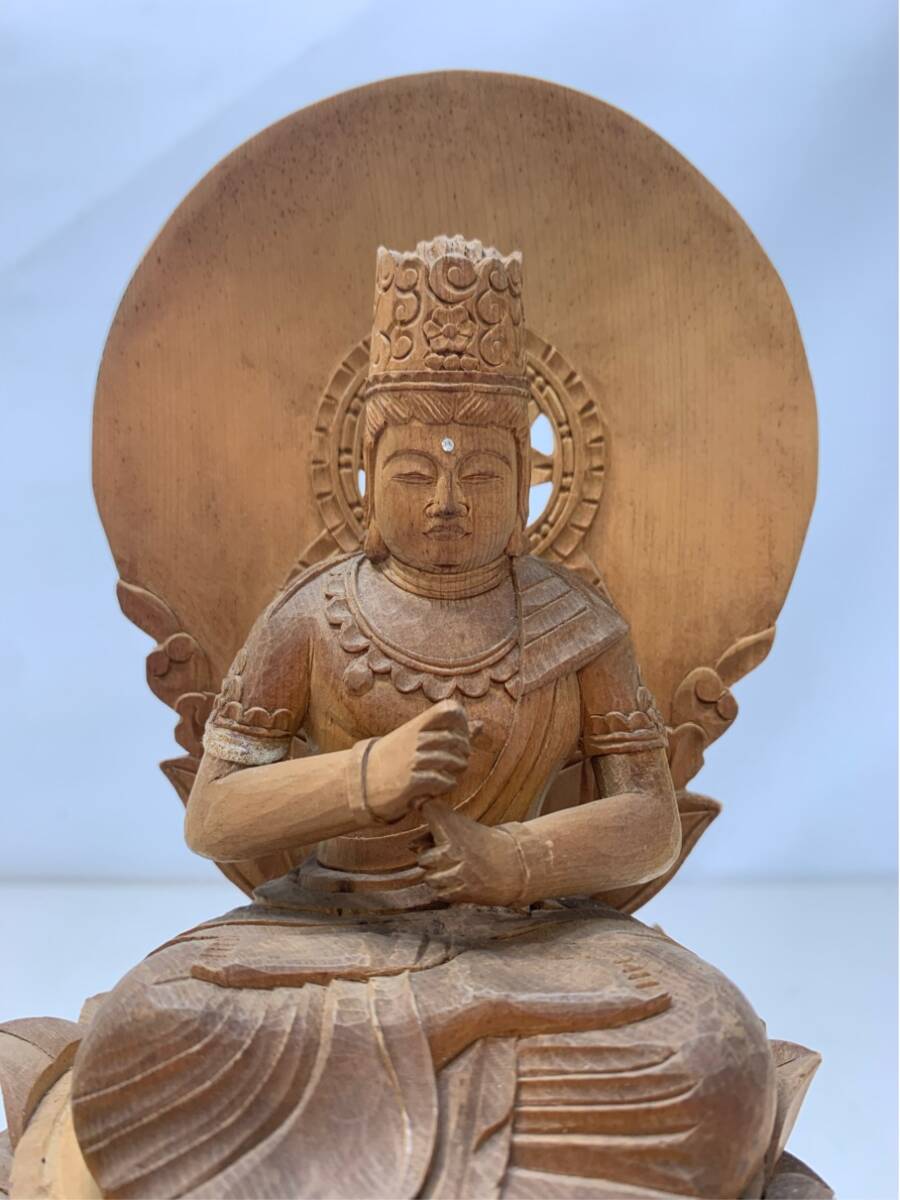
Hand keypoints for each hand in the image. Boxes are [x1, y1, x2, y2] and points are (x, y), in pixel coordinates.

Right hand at [364, 699, 474, 822]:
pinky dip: (447, 784)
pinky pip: (443, 781)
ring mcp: (413, 759)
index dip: (462, 720)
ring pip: (452, 761)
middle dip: (464, 753)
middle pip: (456, 739)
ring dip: (458, 770)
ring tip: (451, 774)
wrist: (363, 781)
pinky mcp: (411, 781)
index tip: (460, 735)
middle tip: (460, 761)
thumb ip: (450, 732)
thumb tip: (481, 725)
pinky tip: (442, 785)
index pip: (449, 709)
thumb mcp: (417, 739)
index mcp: (416, 725)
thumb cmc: (395, 758)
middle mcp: (415, 739)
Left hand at [416, 803, 524, 906]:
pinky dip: (447, 889)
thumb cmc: (481, 845)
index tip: (419, 800)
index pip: (429, 809)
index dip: (423, 805)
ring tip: (456, 869)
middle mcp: (451, 850)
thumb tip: (410, 846)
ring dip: (439, 876)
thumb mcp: (460, 828)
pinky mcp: (460, 892)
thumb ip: (433, 833)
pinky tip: (460, 881)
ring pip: (429, 878)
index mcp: (453, 829)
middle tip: (450, 857)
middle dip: (432, 860)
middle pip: (422, 858)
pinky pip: (439, 893)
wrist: (512, 866)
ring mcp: (455, 872)